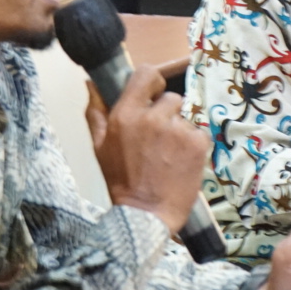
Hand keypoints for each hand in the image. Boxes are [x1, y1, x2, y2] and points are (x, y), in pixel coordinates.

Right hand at [85, 65, 209, 234]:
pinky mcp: (198, 142)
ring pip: (185, 118)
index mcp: (126, 115)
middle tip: (159, 139)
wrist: (146, 215)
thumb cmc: (120, 181)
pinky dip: (193, 145)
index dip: (152, 83)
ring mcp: (178, 129)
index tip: (153, 95)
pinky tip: (181, 162)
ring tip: (168, 155)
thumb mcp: (99, 147)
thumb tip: (91, 83)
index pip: (146, 74)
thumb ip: (96, 112)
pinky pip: (199, 133)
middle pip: (171, 98)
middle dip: (167, 114)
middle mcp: (153, 118)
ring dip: (180, 131)